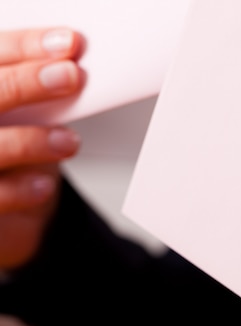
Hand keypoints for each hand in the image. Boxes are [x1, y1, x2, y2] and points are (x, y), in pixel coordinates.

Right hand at [0, 28, 82, 269]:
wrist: (5, 204)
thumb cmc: (14, 143)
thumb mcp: (24, 111)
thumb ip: (37, 87)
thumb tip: (71, 65)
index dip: (25, 47)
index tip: (67, 44)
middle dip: (26, 82)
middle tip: (70, 76)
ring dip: (32, 140)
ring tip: (70, 142)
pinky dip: (22, 189)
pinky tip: (44, 185)